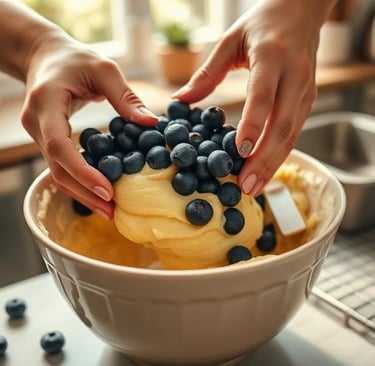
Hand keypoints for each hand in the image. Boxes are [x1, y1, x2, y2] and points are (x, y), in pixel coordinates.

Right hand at [21, 35, 157, 219]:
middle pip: (58, 169)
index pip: (60, 146)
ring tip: (109, 211)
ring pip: (58, 174)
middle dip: (85, 193)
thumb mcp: (103, 68)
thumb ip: (125, 96)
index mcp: (45, 104)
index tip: (107, 191)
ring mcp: (38, 135)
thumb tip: (151, 123)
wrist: (45, 56)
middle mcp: (37, 124)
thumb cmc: (75, 58)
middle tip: (113, 211)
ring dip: (83, 194)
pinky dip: (80, 182)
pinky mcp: (47, 141)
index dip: (83, 172)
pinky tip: (99, 193)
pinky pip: (62, 167)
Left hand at [173, 0, 334, 195]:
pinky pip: (294, 133)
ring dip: (273, 164)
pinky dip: (279, 155)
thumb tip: (180, 102)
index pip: (263, 96)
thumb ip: (206, 73)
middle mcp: (294, 76)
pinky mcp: (308, 100)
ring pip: (291, 135)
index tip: (240, 152)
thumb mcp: (229, 40)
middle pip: (281, 125)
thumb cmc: (262, 24)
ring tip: (254, 187)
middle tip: (245, 185)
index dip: (253, 125)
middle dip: (263, 160)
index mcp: (272, 57)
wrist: (301, 11)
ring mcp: (305, 90)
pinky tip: (265, 171)